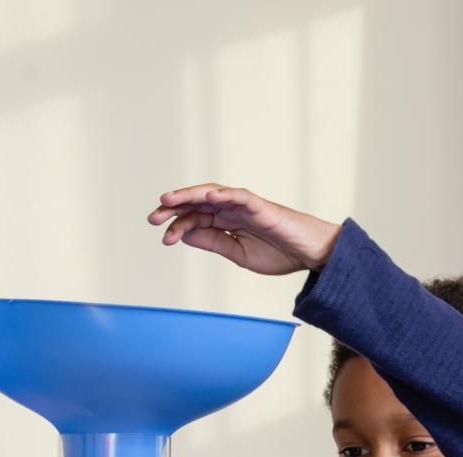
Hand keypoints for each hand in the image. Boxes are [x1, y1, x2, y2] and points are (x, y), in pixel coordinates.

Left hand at [147, 184, 341, 274]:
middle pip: (198, 203)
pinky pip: (241, 197)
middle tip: (152, 217)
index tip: (162, 239)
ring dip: (190, 195)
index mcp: (227, 222)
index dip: (177, 226)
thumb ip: (214, 242)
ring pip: (213, 195)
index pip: (195, 218)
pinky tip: (207, 198)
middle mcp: (233, 209)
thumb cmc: (279, 253)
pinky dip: (224, 195)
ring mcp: (247, 206)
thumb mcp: (238, 253)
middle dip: (174, 208)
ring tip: (168, 200)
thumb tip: (185, 235)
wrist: (310, 255)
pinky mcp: (262, 207)